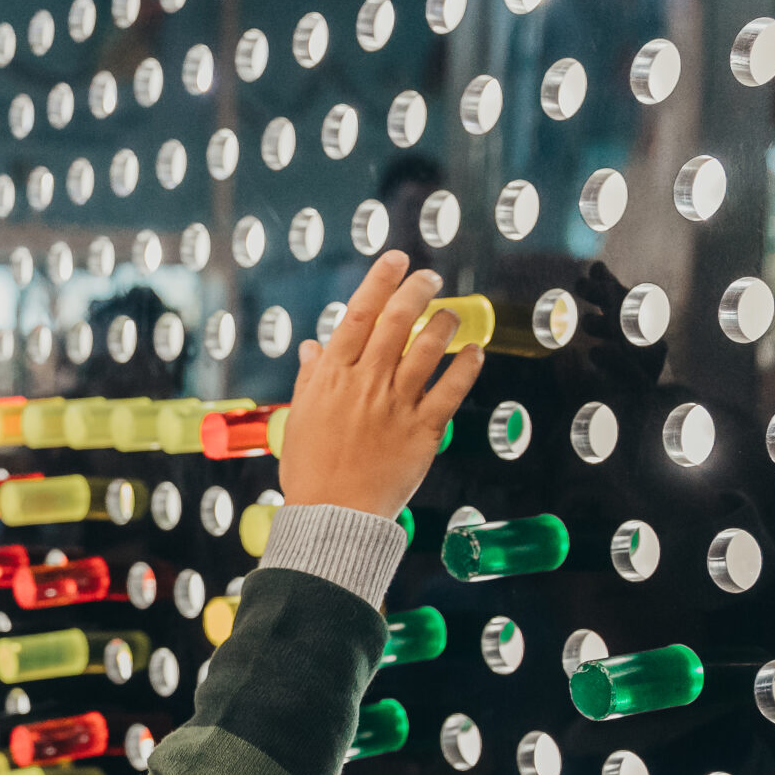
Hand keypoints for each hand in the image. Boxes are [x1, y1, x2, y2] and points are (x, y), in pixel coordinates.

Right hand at [277, 252, 482, 518]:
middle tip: (430, 277)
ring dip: (444, 323)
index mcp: (332, 376)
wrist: (333, 515)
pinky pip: (451, 390)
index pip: (358, 314)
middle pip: (397, 321)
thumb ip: (312, 377)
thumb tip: (314, 346)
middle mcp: (366, 383)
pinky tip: (474, 352)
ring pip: (428, 348)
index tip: (396, 259)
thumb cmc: (311, 469)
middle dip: (417, 290)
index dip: (380, 281)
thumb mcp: (300, 417)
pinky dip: (466, 366)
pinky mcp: (423, 431)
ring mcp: (396, 405)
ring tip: (450, 315)